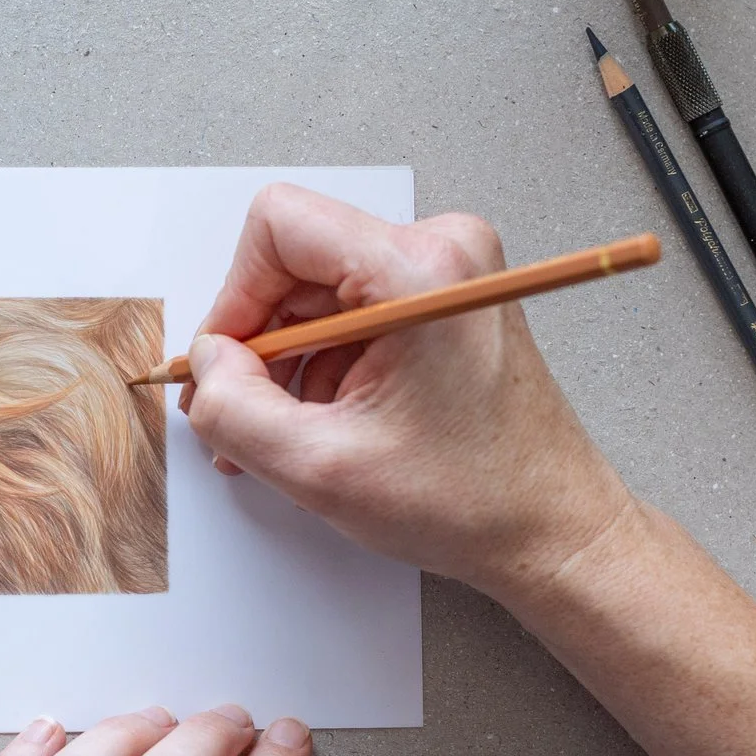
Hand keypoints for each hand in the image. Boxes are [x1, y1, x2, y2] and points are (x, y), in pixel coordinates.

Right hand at [180, 183, 633, 602]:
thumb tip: (204, 366)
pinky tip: (330, 420)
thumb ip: (235, 410)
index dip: (234, 297)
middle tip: (247, 410)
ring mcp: (449, 271)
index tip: (228, 361)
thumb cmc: (474, 499)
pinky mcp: (446, 297)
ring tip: (297, 430)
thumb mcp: (320, 468)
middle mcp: (441, 251)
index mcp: (419, 272)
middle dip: (260, 341)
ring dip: (292, 361)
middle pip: (296, 261)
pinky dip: (325, 364)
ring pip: (318, 290)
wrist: (551, 529)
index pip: (279, 226)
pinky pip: (351, 308)